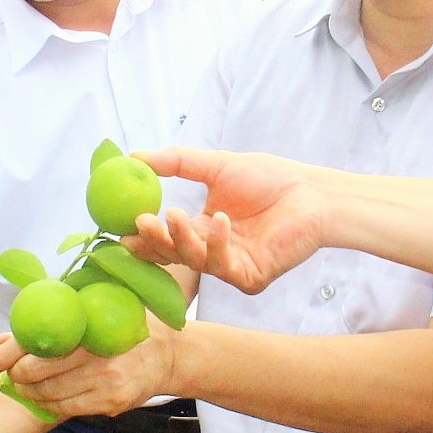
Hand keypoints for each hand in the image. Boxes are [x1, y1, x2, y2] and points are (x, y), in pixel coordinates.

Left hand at [0, 315, 180, 419]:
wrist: (172, 355)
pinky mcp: (111, 405)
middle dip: (17, 375)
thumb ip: (56, 321)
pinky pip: (67, 408)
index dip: (10, 354)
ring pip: (50, 395)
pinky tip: (44, 396)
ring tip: (23, 385)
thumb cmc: (129, 325)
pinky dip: (49, 404)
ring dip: (29, 392)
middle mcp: (101, 358)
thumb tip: (6, 338)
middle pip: (40, 373)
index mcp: (95, 327)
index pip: (42, 343)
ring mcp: (107, 385)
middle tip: (10, 372)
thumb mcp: (98, 310)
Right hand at [126, 148, 329, 294]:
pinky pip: (224, 267)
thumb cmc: (269, 179)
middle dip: (154, 241)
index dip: (143, 236)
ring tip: (175, 215)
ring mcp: (230, 266)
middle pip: (174, 254)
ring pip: (195, 262)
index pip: (165, 238)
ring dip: (181, 239)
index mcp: (201, 229)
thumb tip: (134, 156)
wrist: (311, 191)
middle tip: (140, 223)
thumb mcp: (216, 165)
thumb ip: (176, 162)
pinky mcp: (250, 277)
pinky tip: (220, 220)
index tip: (121, 226)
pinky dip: (217, 243)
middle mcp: (212, 251)